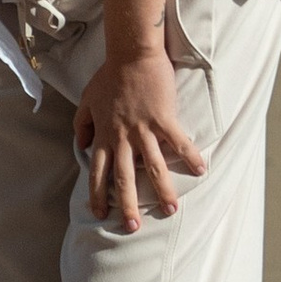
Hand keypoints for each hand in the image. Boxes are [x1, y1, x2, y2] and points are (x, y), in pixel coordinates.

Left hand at [73, 50, 205, 230]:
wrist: (132, 54)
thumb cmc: (109, 76)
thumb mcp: (86, 100)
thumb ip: (81, 124)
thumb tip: (79, 145)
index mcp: (103, 135)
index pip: (97, 171)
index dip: (96, 194)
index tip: (98, 214)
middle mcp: (122, 137)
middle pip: (123, 178)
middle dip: (127, 205)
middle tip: (132, 227)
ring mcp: (143, 129)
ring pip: (153, 167)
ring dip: (162, 190)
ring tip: (170, 210)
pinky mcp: (163, 118)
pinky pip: (178, 142)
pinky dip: (190, 157)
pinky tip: (201, 172)